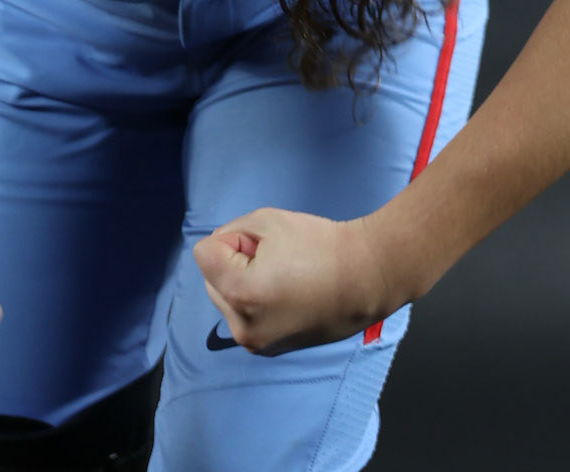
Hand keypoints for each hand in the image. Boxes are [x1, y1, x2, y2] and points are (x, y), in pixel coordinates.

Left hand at [192, 208, 383, 355]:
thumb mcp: (267, 220)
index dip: (232, 240)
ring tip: (282, 277)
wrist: (364, 278)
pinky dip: (254, 303)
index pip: (205, 253)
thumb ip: (230, 232)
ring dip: (241, 284)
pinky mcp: (268, 349)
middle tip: (274, 258)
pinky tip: (285, 294)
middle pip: (212, 279)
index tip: (264, 244)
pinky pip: (244, 317)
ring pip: (225, 299)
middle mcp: (241, 326)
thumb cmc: (318, 245)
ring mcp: (255, 343)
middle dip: (233, 264)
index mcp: (239, 293)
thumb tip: (218, 252)